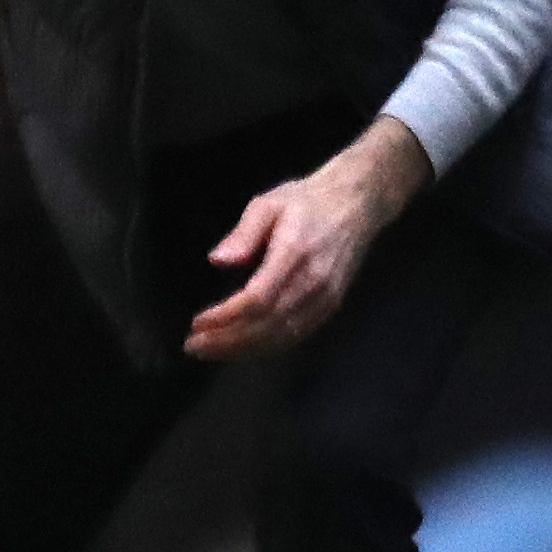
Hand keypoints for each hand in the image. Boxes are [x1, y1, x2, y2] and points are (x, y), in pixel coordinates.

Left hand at [185, 119, 431, 361]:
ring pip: (282, 336)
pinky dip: (266, 347)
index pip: (258, 298)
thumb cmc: (307, 200)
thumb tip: (217, 260)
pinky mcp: (331, 306)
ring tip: (210, 350)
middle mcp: (313, 281)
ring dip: (243, 349)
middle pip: (267, 324)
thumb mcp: (268, 203)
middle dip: (227, 340)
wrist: (357, 204)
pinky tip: (242, 348)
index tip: (197, 322)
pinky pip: (297, 335)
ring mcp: (326, 297)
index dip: (226, 316)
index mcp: (294, 252)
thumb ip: (243, 233)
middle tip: (194, 346)